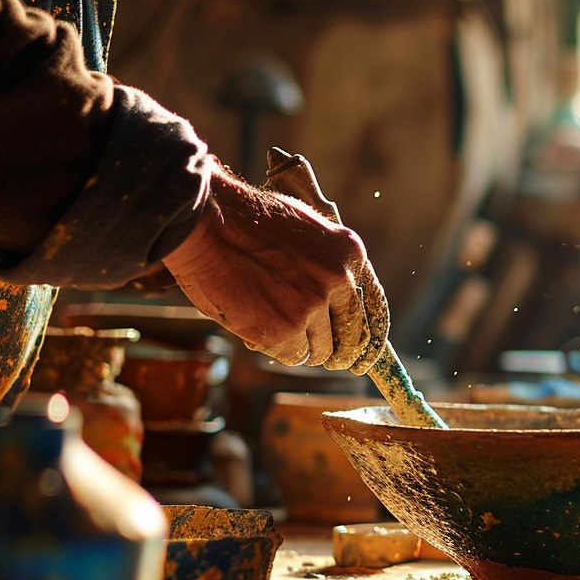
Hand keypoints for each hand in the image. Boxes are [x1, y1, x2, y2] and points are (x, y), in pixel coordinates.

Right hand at [163, 161, 388, 372]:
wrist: (206, 221)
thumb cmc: (248, 221)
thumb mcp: (307, 230)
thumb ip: (329, 263)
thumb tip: (340, 300)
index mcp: (349, 254)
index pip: (374, 306)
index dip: (367, 335)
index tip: (364, 352)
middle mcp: (337, 282)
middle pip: (351, 336)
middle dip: (340, 350)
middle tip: (331, 358)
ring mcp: (310, 307)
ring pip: (321, 350)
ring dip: (305, 347)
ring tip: (282, 330)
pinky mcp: (282, 330)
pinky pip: (294, 356)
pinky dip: (281, 351)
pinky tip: (265, 332)